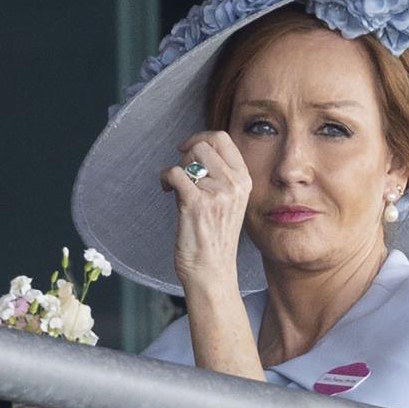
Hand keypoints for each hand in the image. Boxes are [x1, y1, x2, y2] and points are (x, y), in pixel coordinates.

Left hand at [159, 130, 251, 287]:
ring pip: (188, 158)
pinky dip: (164, 179)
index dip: (201, 138)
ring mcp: (217, 193)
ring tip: (174, 186)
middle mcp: (234, 184)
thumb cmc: (215, 237)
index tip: (189, 149)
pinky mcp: (196, 203)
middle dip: (186, 155)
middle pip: (204, 145)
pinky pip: (174, 173)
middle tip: (182, 173)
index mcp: (244, 181)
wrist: (212, 269)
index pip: (224, 139)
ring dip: (176, 168)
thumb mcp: (229, 201)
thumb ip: (220, 176)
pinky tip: (166, 190)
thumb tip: (196, 151)